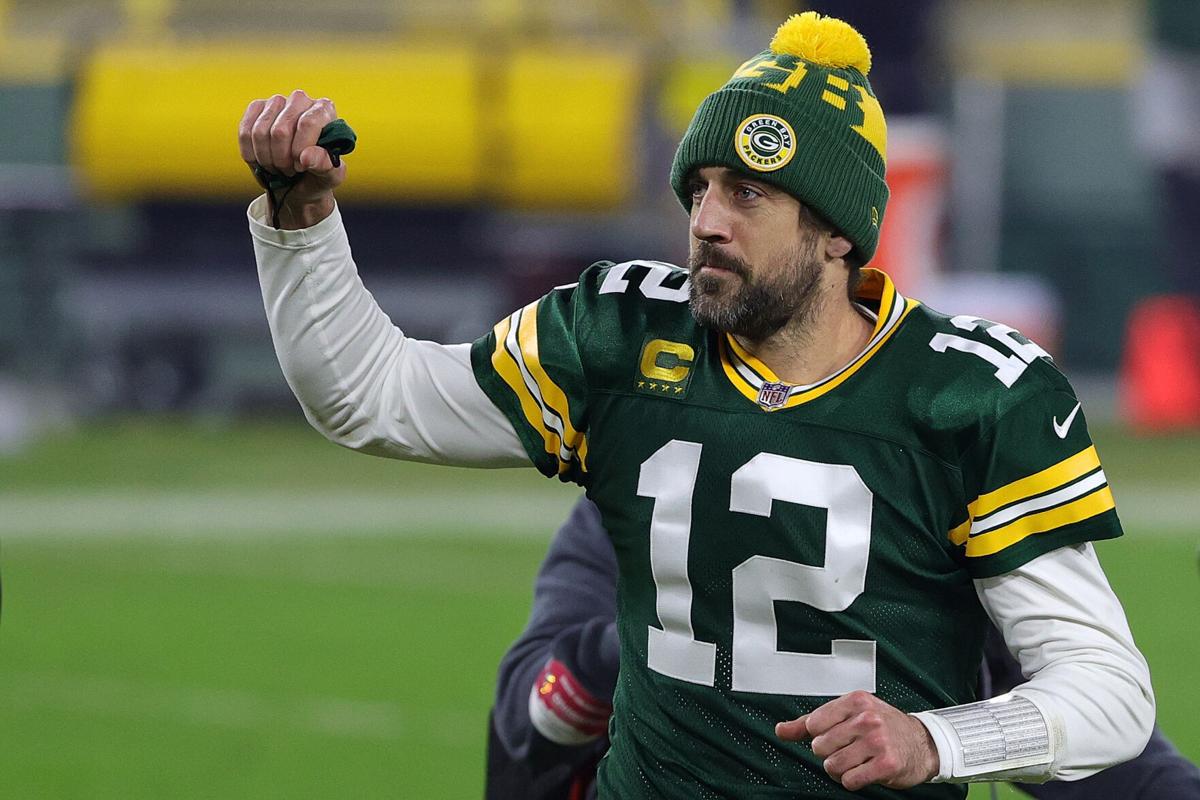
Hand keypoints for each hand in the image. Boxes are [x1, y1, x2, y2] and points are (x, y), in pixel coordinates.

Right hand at [238, 89, 344, 226]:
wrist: (299, 181)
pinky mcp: (256, 108)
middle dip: (282, 159)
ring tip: (278, 168)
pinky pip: (245, 132)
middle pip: (280, 130)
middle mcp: (300, 100)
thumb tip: (306, 157)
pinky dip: (251, 154)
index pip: (308, 123)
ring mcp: (276, 102)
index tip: (301, 166)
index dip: (300, 150)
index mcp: (324, 110)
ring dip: (266, 159)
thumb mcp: (330, 176)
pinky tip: (262, 162)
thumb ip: (325, 166)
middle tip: (290, 171)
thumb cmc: (319, 175)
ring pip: (260, 132)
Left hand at [775, 690, 939, 790]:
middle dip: (830, 754)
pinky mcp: (886, 764)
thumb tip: (781, 730)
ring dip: (841, 769)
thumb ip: (810, 723)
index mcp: (855, 701)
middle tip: (849, 750)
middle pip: (820, 746)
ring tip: (856, 761)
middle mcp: (867, 718)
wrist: (921, 743)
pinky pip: (850, 780)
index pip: (814, 723)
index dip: (820, 735)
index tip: (835, 735)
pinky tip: (865, 771)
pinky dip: (853, 781)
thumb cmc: (882, 727)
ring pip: (833, 765)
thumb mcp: (847, 716)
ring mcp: (878, 741)